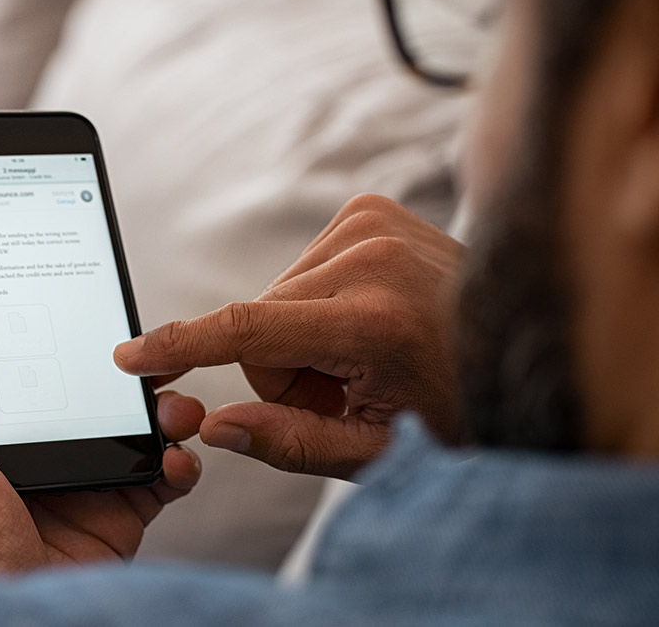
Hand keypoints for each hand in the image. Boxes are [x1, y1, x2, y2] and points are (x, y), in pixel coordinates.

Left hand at [0, 314, 203, 612]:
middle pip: (94, 399)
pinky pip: (161, 479)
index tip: (90, 315)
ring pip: (135, 431)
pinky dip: (180, 463)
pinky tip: (178, 459)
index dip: (61, 345)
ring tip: (175, 409)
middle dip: (129, 376)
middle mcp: (42, 460)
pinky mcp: (120, 519)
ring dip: (164, 412)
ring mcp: (85, 489)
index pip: (32, 377)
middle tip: (154, 359)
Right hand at [114, 194, 463, 478]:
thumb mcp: (378, 451)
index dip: (180, 345)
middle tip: (346, 386)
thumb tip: (214, 428)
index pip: (246, 330)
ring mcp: (373, 223)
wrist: (528, 344)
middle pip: (258, 323)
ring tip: (365, 352)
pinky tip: (366, 317)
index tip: (130, 355)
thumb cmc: (460, 407)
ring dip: (302, 333)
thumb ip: (289, 442)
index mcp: (374, 321)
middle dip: (284, 367)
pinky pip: (300, 266)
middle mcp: (370, 257)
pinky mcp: (371, 208)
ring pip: (275, 296)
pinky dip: (318, 301)